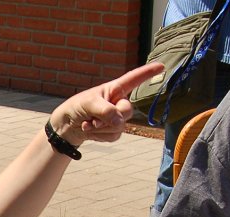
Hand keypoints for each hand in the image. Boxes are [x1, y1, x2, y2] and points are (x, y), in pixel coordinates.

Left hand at [48, 63, 164, 145]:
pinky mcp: (115, 131)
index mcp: (115, 89)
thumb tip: (120, 122)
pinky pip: (114, 136)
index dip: (148, 73)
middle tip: (93, 119)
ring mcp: (118, 117)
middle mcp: (120, 102)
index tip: (161, 67)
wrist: (68, 125)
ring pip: (119, 127)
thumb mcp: (88, 104)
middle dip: (110, 118)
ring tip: (88, 123)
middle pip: (127, 111)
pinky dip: (99, 135)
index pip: (134, 79)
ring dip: (100, 128)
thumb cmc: (78, 107)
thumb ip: (105, 111)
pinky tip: (90, 130)